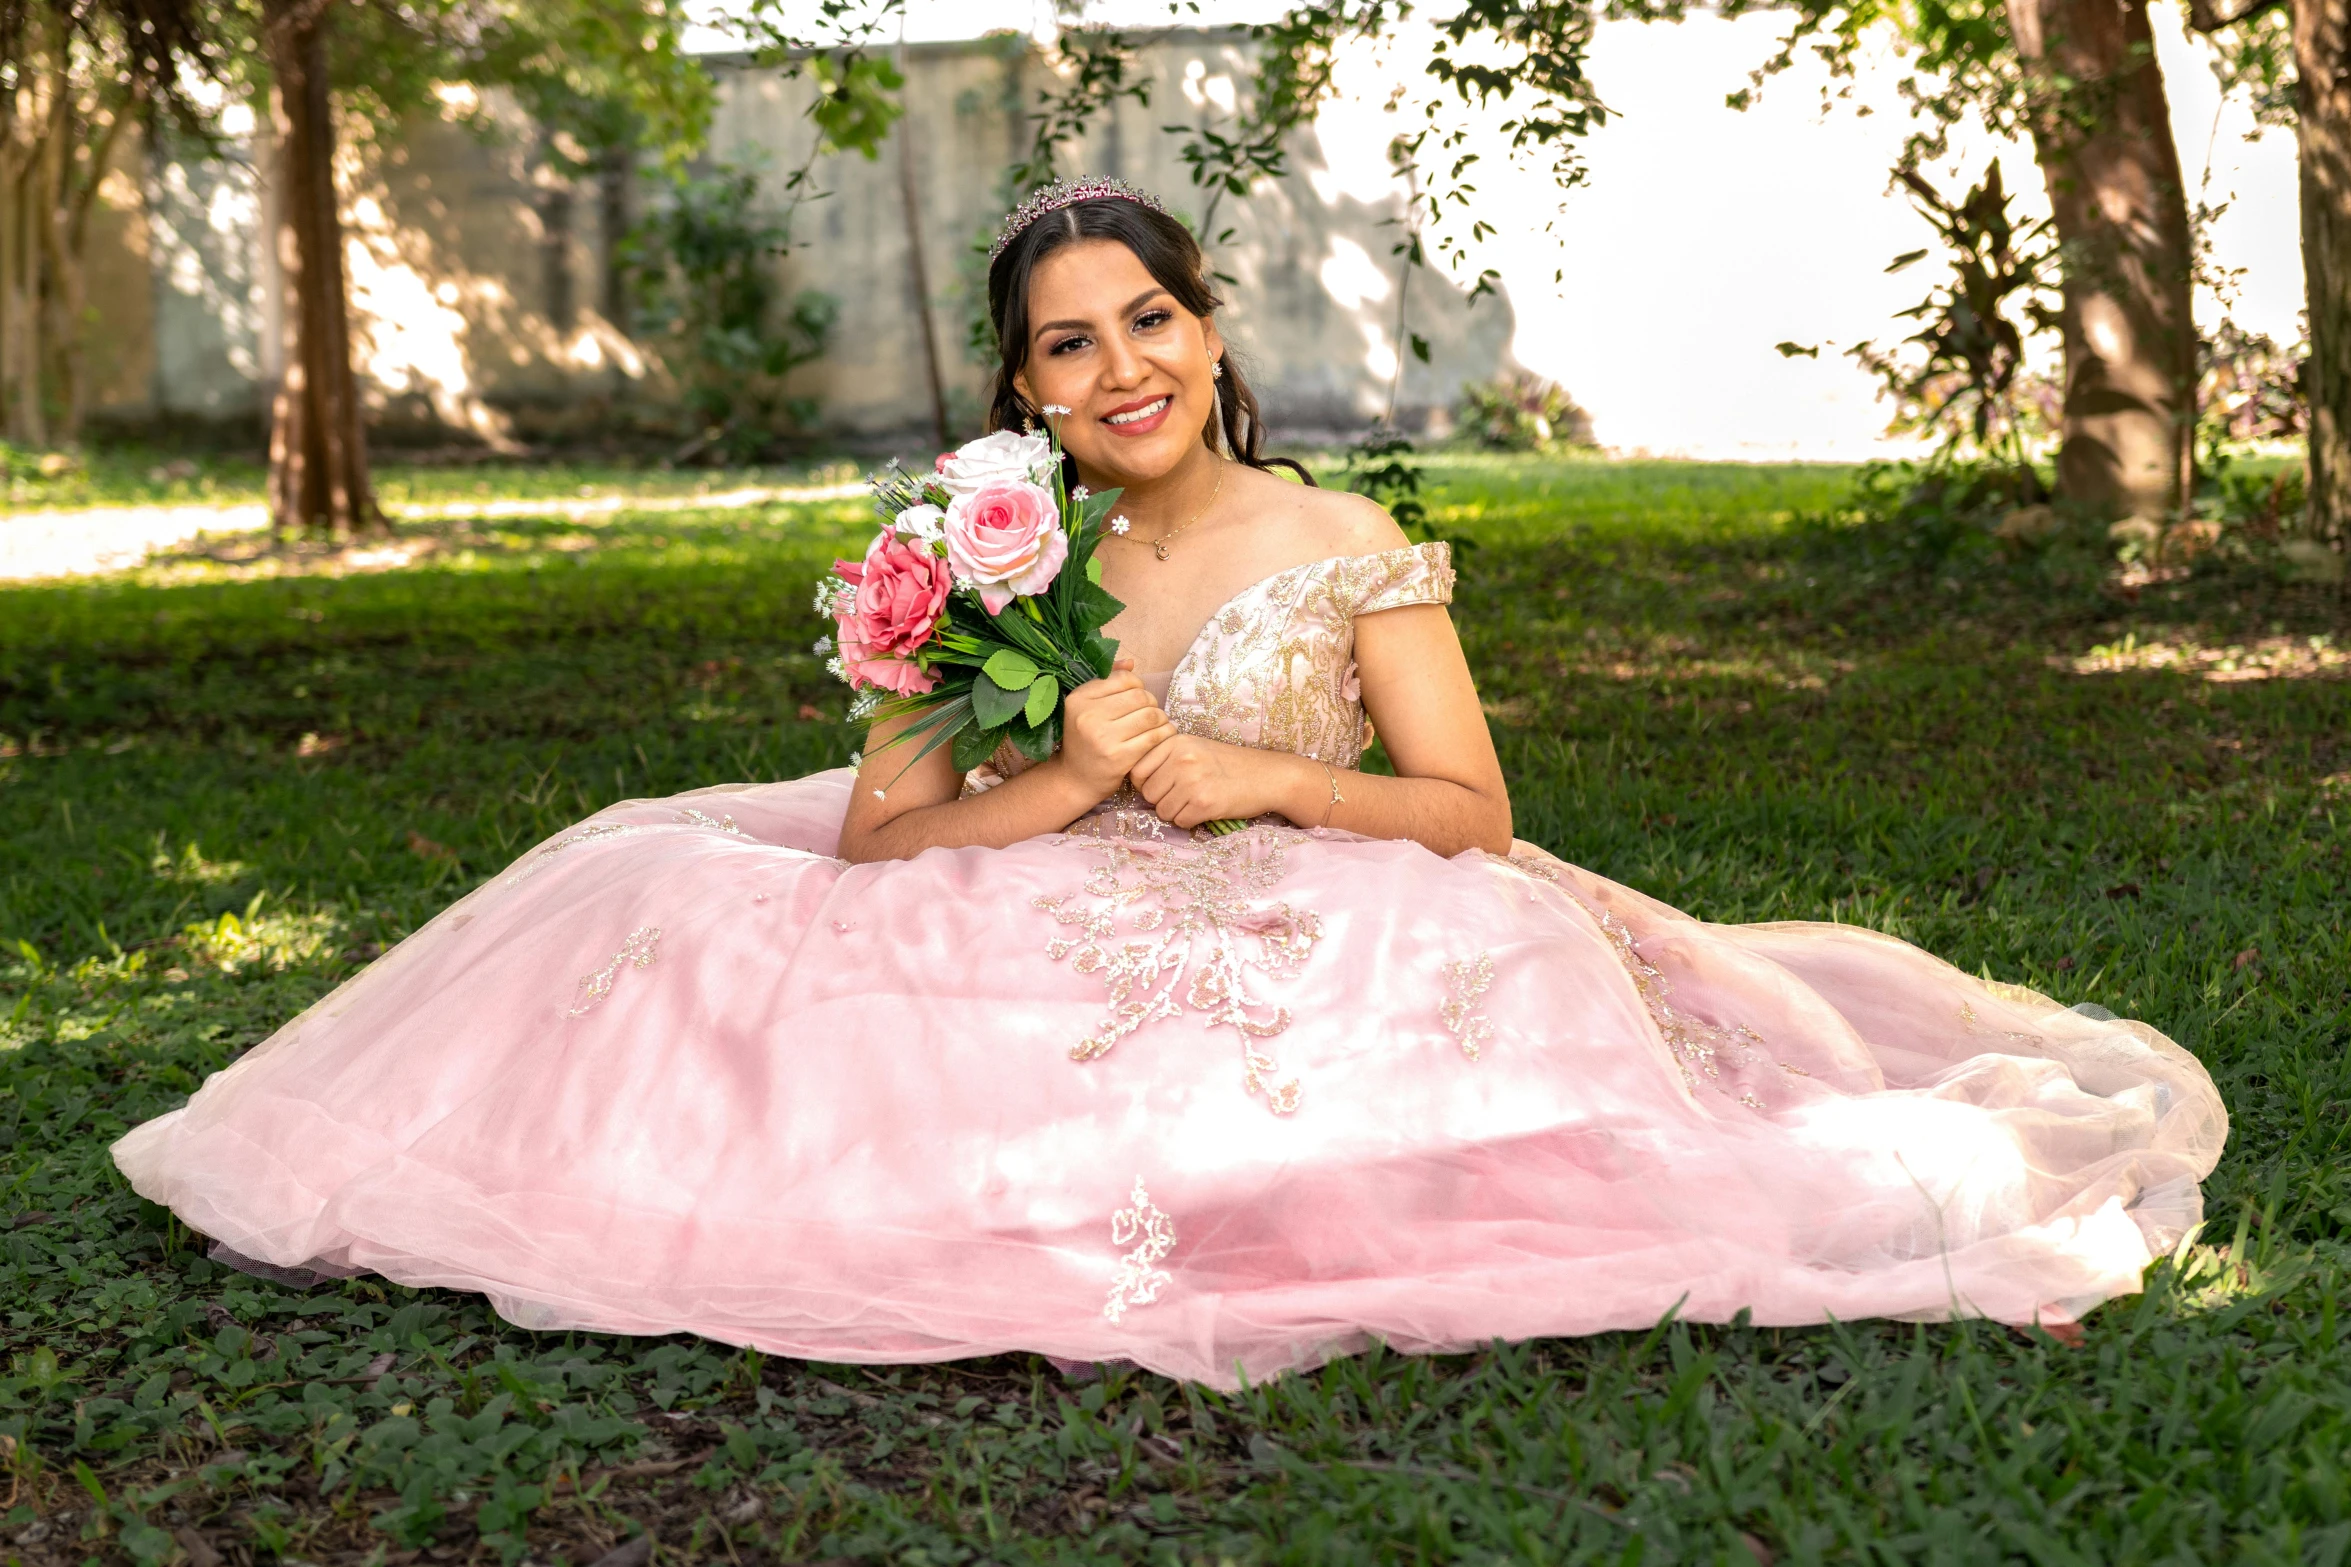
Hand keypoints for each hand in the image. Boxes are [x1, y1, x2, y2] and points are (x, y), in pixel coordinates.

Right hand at [1057, 657, 1175, 799]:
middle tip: (1149, 713)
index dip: (1137, 685)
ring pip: (1150, 715)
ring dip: (1160, 718)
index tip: (1136, 698)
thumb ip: (1107, 681)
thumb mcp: (1086, 707)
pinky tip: (1161, 736)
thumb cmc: (1085, 739)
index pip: (1123, 679)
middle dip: (1151, 702)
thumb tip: (1131, 662)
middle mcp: (1088, 716)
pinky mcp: (1119, 758)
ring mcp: (1103, 738)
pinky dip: (1164, 734)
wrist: (1075, 779)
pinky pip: (1154, 737)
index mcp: (1079, 698)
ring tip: (1156, 724)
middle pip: (1140, 696)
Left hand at [1130, 733, 1284, 828]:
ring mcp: (1193, 781)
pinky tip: (1205, 809)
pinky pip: (1180, 822)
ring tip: (1196, 801)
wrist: (1268, 775)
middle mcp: (1182, 759)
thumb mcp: (1194, 747)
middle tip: (1184, 795)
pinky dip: (1190, 821)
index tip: (1165, 785)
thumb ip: (1164, 757)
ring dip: (1176, 812)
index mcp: (1175, 742)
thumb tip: (1135, 780)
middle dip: (1162, 800)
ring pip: (1162, 811)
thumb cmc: (1228, 764)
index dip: (1147, 784)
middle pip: (1148, 794)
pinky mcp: (1205, 803)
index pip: (1137, 772)